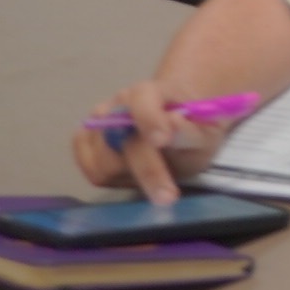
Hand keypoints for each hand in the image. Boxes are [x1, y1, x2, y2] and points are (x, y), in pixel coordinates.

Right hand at [72, 79, 234, 202]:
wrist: (176, 121)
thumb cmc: (191, 127)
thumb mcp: (206, 131)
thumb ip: (190, 131)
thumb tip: (172, 122)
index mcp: (149, 93)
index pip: (141, 99)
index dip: (149, 119)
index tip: (162, 140)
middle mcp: (116, 105)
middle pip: (120, 142)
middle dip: (147, 171)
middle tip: (167, 196)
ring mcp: (97, 124)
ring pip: (104, 163)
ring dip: (131, 178)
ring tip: (156, 178)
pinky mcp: (84, 142)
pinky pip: (91, 169)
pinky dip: (112, 179)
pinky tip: (133, 177)